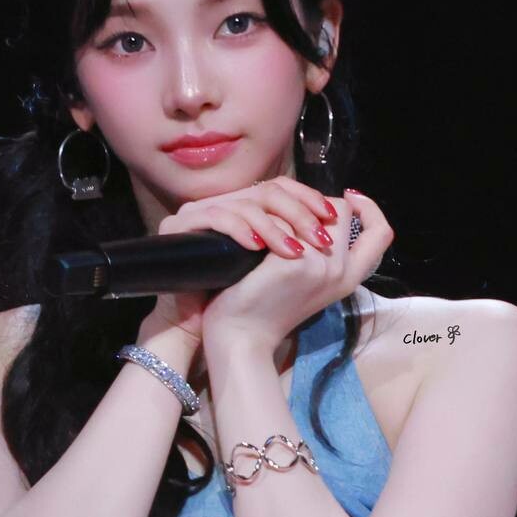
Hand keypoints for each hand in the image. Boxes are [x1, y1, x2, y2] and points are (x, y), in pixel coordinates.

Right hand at [147, 177, 342, 345]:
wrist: (212, 330)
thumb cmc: (251, 300)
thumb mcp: (286, 265)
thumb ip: (304, 238)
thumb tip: (337, 219)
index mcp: (246, 208)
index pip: (283, 186)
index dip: (310, 197)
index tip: (332, 217)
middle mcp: (223, 203)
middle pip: (268, 190)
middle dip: (300, 213)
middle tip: (319, 239)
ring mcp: (199, 212)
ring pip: (246, 203)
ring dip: (275, 228)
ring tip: (294, 253)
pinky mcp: (179, 225)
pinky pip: (216, 218)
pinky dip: (241, 231)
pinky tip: (257, 248)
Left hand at [199, 184, 393, 352]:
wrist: (242, 337)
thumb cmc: (267, 307)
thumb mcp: (310, 281)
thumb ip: (325, 254)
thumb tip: (322, 216)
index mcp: (349, 278)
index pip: (381, 233)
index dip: (370, 208)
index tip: (350, 197)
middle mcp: (341, 272)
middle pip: (340, 210)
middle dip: (313, 205)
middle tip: (287, 218)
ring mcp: (320, 266)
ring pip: (309, 210)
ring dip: (285, 212)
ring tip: (265, 232)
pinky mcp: (294, 262)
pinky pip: (282, 219)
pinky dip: (264, 222)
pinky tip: (251, 239)